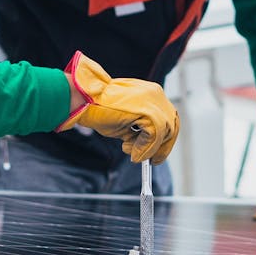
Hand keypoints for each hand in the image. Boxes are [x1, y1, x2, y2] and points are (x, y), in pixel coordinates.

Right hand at [57, 51, 178, 163]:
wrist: (84, 100)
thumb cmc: (99, 110)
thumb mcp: (125, 121)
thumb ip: (140, 130)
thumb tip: (148, 148)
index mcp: (151, 93)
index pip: (167, 118)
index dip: (163, 138)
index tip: (157, 153)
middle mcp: (156, 95)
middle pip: (171, 125)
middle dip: (162, 147)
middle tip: (152, 161)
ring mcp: (153, 102)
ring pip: (164, 132)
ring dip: (149, 149)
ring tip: (132, 154)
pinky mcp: (148, 112)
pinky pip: (154, 137)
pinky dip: (145, 149)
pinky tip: (132, 153)